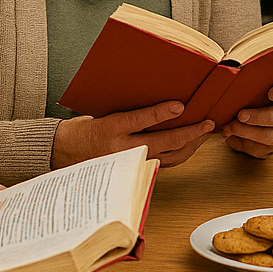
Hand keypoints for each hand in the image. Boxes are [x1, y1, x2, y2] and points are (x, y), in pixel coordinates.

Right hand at [53, 101, 216, 169]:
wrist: (65, 153)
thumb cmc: (85, 128)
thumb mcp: (101, 113)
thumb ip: (128, 110)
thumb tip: (160, 101)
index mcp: (110, 128)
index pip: (140, 120)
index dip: (161, 113)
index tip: (180, 106)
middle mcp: (122, 148)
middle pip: (163, 142)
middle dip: (190, 132)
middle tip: (207, 122)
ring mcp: (131, 162)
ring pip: (169, 156)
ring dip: (191, 144)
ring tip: (204, 132)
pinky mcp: (136, 170)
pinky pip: (165, 163)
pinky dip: (181, 153)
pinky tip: (191, 144)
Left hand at [222, 78, 272, 157]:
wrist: (252, 108)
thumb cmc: (255, 91)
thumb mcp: (257, 81)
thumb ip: (252, 77)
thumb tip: (232, 70)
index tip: (271, 93)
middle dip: (260, 117)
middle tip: (241, 115)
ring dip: (250, 133)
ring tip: (232, 128)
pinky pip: (262, 149)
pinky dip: (245, 144)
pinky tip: (233, 137)